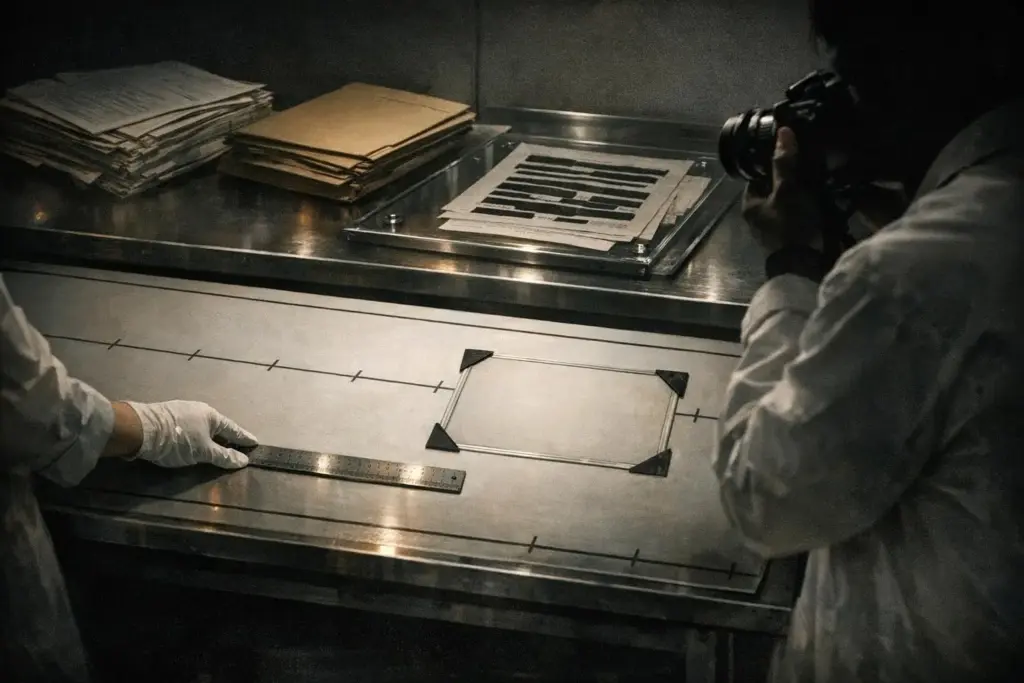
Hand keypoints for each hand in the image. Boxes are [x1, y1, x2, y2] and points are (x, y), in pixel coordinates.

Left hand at [122, 400, 256, 468]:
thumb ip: (223, 456)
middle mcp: (199, 410)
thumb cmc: (178, 440)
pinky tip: (192, 441)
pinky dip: (195, 435)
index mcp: (212, 416)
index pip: (233, 429)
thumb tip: (243, 460)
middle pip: (217, 426)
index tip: (254, 443)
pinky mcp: (167, 417)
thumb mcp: (203, 452)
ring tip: (214, 446)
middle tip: (235, 447)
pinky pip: (189, 427)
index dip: (243, 438)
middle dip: (226, 437)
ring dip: (209, 436)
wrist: (141, 429)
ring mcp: (182, 411)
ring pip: (201, 426)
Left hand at [741, 127, 823, 251]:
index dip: (773, 163)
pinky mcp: (792, 236)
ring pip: (788, 201)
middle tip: (810, 163)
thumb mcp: (787, 190)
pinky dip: (809, 205)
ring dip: (802, 191)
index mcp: (750, 204)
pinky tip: (824, 197)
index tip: (791, 152)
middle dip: (791, 177)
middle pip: (775, 188)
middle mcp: (758, 217)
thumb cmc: (790, 225)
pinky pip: (799, 214)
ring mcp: (775, 228)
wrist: (805, 265)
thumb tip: (783, 132)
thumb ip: (785, 163)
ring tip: (820, 176)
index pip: (758, 175)